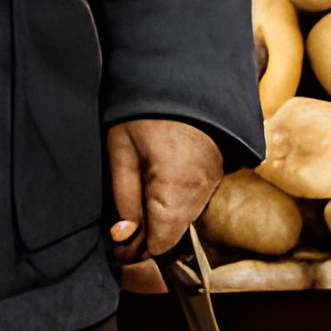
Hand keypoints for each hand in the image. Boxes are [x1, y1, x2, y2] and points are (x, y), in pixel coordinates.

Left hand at [107, 118, 223, 296]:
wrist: (184, 80)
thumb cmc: (145, 112)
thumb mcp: (121, 149)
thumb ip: (123, 196)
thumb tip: (123, 236)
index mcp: (175, 188)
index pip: (160, 244)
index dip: (136, 250)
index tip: (117, 244)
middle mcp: (199, 192)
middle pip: (172, 236)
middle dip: (147, 237)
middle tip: (121, 227)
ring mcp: (210, 185)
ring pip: (182, 222)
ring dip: (160, 221)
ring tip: (136, 200)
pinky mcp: (214, 176)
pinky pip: (192, 205)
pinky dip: (173, 206)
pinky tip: (155, 187)